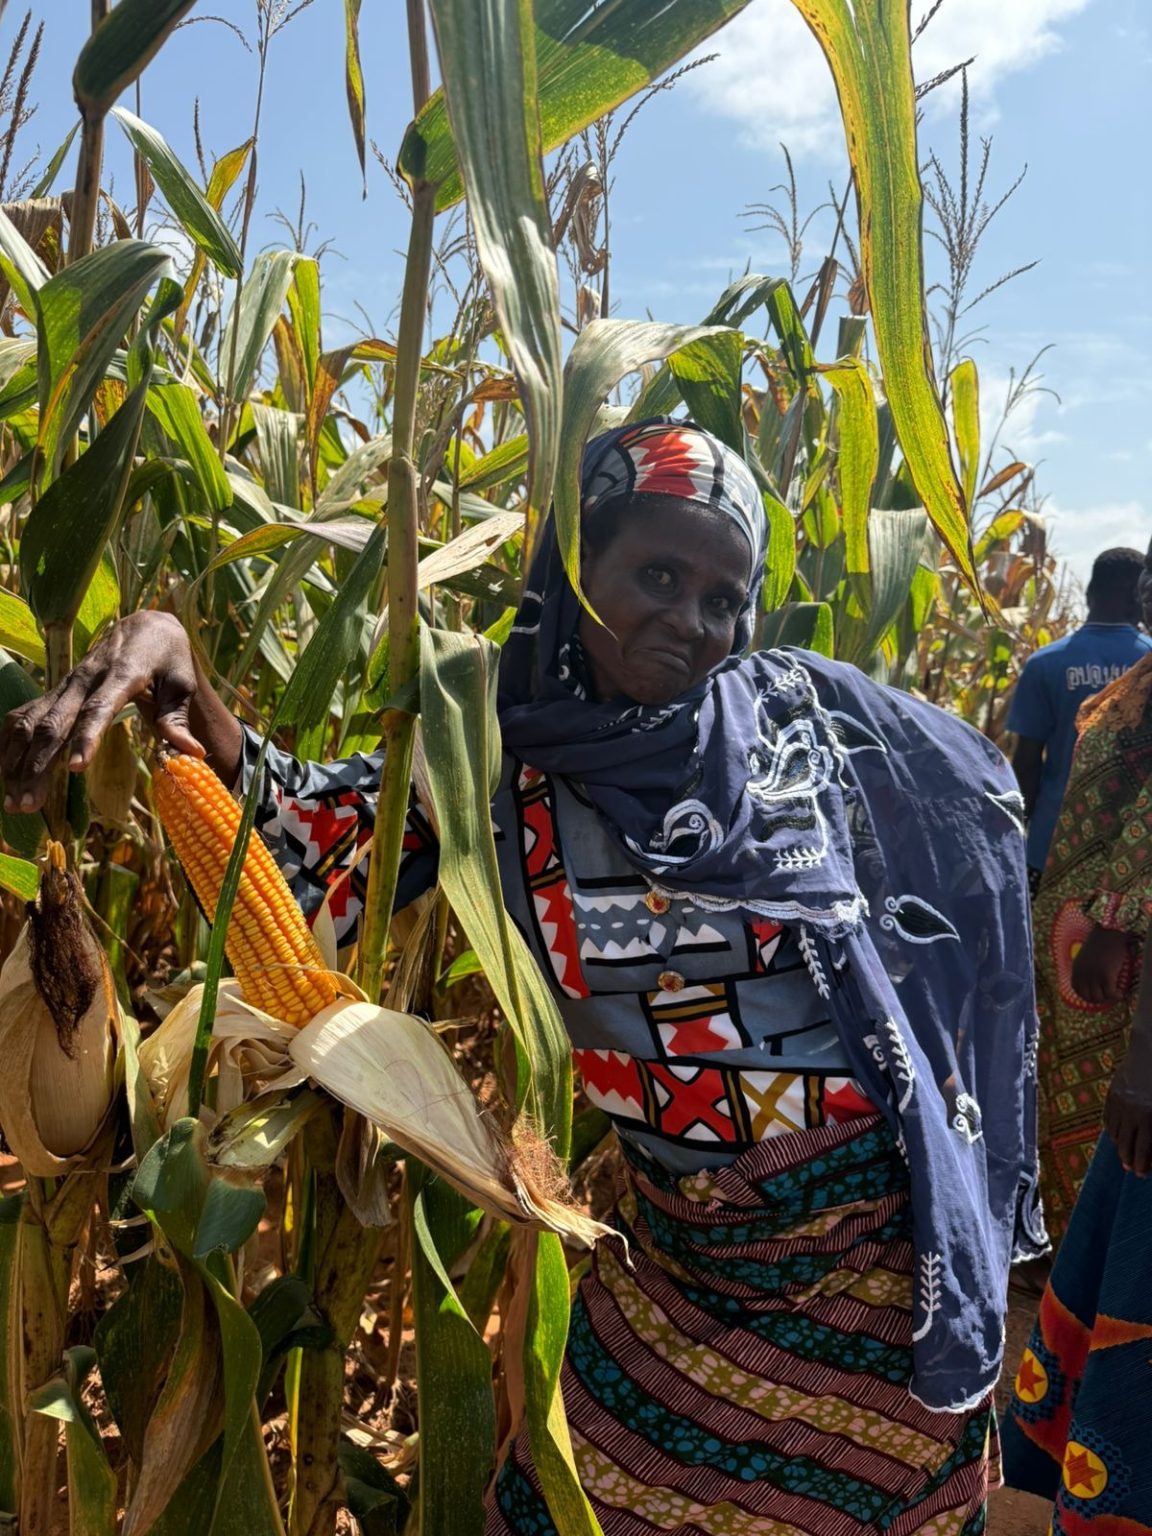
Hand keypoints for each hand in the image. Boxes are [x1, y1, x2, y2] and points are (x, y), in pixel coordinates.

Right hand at [0, 612, 202, 813]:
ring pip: (31, 722)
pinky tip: (4, 772)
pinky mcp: (56, 691)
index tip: (75, 768)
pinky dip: (10, 744)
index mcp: (121, 675)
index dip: (85, 737)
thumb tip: (191, 752)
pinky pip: (24, 716)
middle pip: (54, 723)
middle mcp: (85, 679)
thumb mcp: (181, 683)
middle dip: (37, 764)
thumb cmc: (167, 658)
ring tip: (13, 800)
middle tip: (27, 803)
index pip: (99, 708)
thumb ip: (178, 718)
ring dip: (18, 761)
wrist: (143, 626)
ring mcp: (66, 684)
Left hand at [1071, 923, 1133, 1005]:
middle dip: (1098, 1000)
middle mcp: (1083, 974)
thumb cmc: (1100, 942)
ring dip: (1107, 999)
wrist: (1109, 932)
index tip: (1096, 996)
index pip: (1077, 989)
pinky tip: (1120, 993)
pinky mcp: (1106, 975)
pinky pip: (1110, 994)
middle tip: (1107, 996)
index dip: (1086, 996)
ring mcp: (1094, 975)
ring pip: (1098, 998)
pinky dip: (1115, 996)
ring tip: (1114, 995)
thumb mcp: (1086, 956)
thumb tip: (1092, 981)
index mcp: (1076, 968)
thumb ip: (1085, 968)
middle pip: (1088, 996)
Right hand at [1105, 1028, 1151, 1176]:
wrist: (1151, 1050)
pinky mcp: (1111, 1094)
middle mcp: (1131, 1111)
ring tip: (1125, 1155)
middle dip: (1129, 1160)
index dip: (1143, 1165)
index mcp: (1150, 1116)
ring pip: (1115, 1133)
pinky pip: (1107, 1119)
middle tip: (1132, 1170)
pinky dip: (1111, 1130)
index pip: (1144, 1149)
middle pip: (1126, 1144)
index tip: (1142, 1175)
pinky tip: (1117, 1136)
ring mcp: (1118, 1102)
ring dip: (1120, 1147)